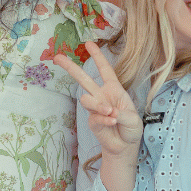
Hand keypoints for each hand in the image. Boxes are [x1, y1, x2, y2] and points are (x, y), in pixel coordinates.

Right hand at [51, 41, 142, 157]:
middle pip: (83, 78)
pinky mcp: (92, 121)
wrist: (126, 146)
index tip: (88, 44)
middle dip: (70, 67)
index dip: (97, 56)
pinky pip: (94, 116)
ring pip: (86, 99)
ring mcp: (95, 108)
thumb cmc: (131, 128)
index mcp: (114, 89)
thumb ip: (121, 113)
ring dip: (98, 105)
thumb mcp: (133, 118)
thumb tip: (107, 111)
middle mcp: (102, 95)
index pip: (104, 69)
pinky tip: (112, 122)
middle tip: (57, 58)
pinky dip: (104, 119)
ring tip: (110, 112)